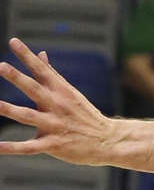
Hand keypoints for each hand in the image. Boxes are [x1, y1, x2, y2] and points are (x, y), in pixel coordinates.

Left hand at [0, 39, 116, 165]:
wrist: (107, 140)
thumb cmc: (84, 115)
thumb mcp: (70, 92)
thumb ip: (52, 74)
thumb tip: (41, 54)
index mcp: (61, 91)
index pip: (42, 70)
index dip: (27, 56)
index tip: (13, 42)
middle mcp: (57, 105)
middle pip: (34, 89)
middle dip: (17, 78)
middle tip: (1, 66)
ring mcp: (55, 125)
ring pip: (28, 116)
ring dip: (10, 110)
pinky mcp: (53, 144)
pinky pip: (29, 147)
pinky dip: (12, 148)